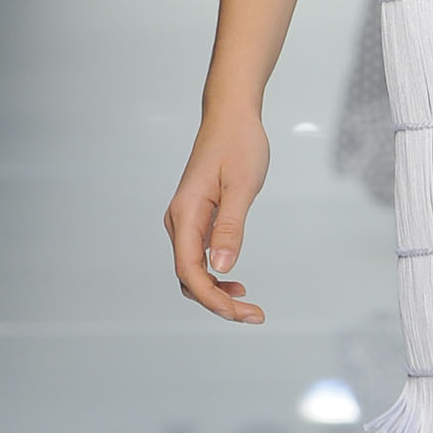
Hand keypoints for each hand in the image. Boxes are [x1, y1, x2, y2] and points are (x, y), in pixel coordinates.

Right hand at [165, 104, 270, 320]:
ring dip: (216, 292)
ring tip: (247, 305)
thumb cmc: (239, 145)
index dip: (212, 299)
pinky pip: (197, 258)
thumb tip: (223, 267)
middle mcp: (179, 221)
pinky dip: (215, 276)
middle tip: (254, 315)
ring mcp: (185, 221)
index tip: (240, 312)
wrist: (230, 116)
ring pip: (192, 271)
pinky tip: (236, 283)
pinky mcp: (195, 219)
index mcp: (186, 215)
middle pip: (189, 278)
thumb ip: (231, 227)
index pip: (190, 272)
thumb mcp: (243, 186)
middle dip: (218, 302)